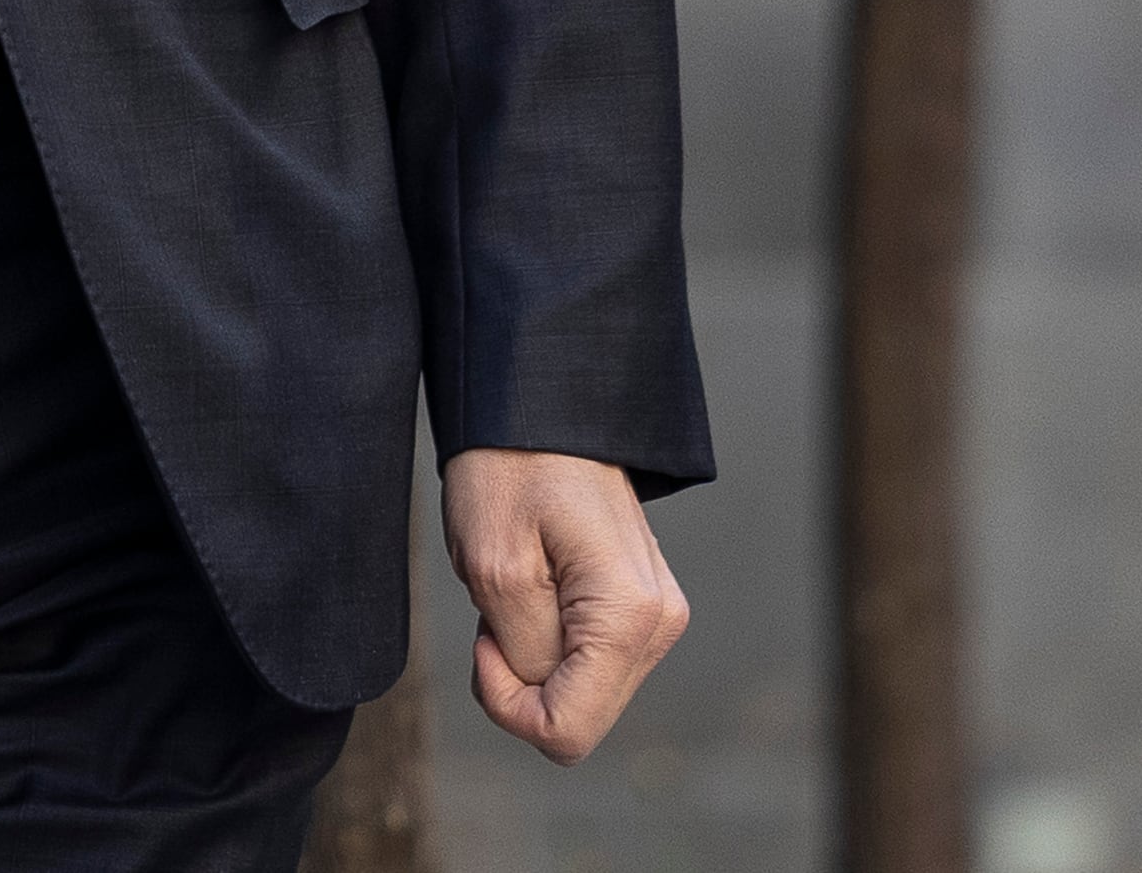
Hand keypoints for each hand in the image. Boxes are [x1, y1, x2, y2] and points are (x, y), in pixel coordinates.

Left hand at [444, 447, 690, 761]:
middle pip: (578, 715)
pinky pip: (585, 659)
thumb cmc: (508, 470)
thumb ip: (523, 653)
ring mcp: (655, 617)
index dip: (507, 705)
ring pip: (579, 688)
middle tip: (493, 611)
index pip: (567, 732)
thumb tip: (543, 695)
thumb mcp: (494, 567)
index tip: (482, 640)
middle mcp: (659, 626)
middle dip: (520, 678)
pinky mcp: (639, 608)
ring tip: (516, 585)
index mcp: (630, 619)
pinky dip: (545, 635)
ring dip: (531, 652)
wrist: (538, 409)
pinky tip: (534, 585)